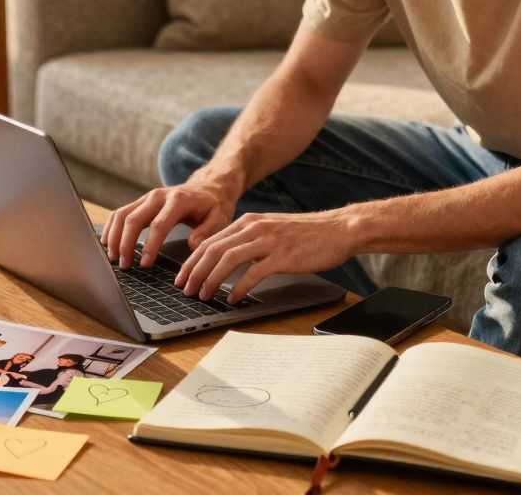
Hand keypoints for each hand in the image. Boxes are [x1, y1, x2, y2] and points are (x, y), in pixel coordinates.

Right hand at [103, 180, 236, 268]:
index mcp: (178, 200)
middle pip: (133, 219)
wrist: (209, 186)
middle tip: (124, 265)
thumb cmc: (214, 205)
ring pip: (122, 214)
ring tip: (113, 257)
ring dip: (114, 236)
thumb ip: (207, 232)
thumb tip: (192, 246)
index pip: (158, 224)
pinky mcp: (141, 202)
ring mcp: (147, 198)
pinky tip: (108, 243)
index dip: (149, 245)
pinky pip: (120, 213)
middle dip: (125, 243)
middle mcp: (158, 196)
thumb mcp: (220, 218)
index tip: (145, 264)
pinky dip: (111, 227)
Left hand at [176, 211, 356, 303]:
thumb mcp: (271, 229)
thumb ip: (249, 239)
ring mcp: (268, 241)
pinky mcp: (282, 256)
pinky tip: (233, 298)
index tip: (182, 277)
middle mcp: (255, 227)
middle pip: (213, 249)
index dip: (191, 261)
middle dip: (194, 272)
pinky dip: (239, 287)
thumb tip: (226, 259)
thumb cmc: (306, 234)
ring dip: (211, 279)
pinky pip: (254, 273)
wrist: (338, 229)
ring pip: (228, 259)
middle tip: (185, 290)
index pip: (210, 240)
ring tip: (203, 295)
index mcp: (249, 221)